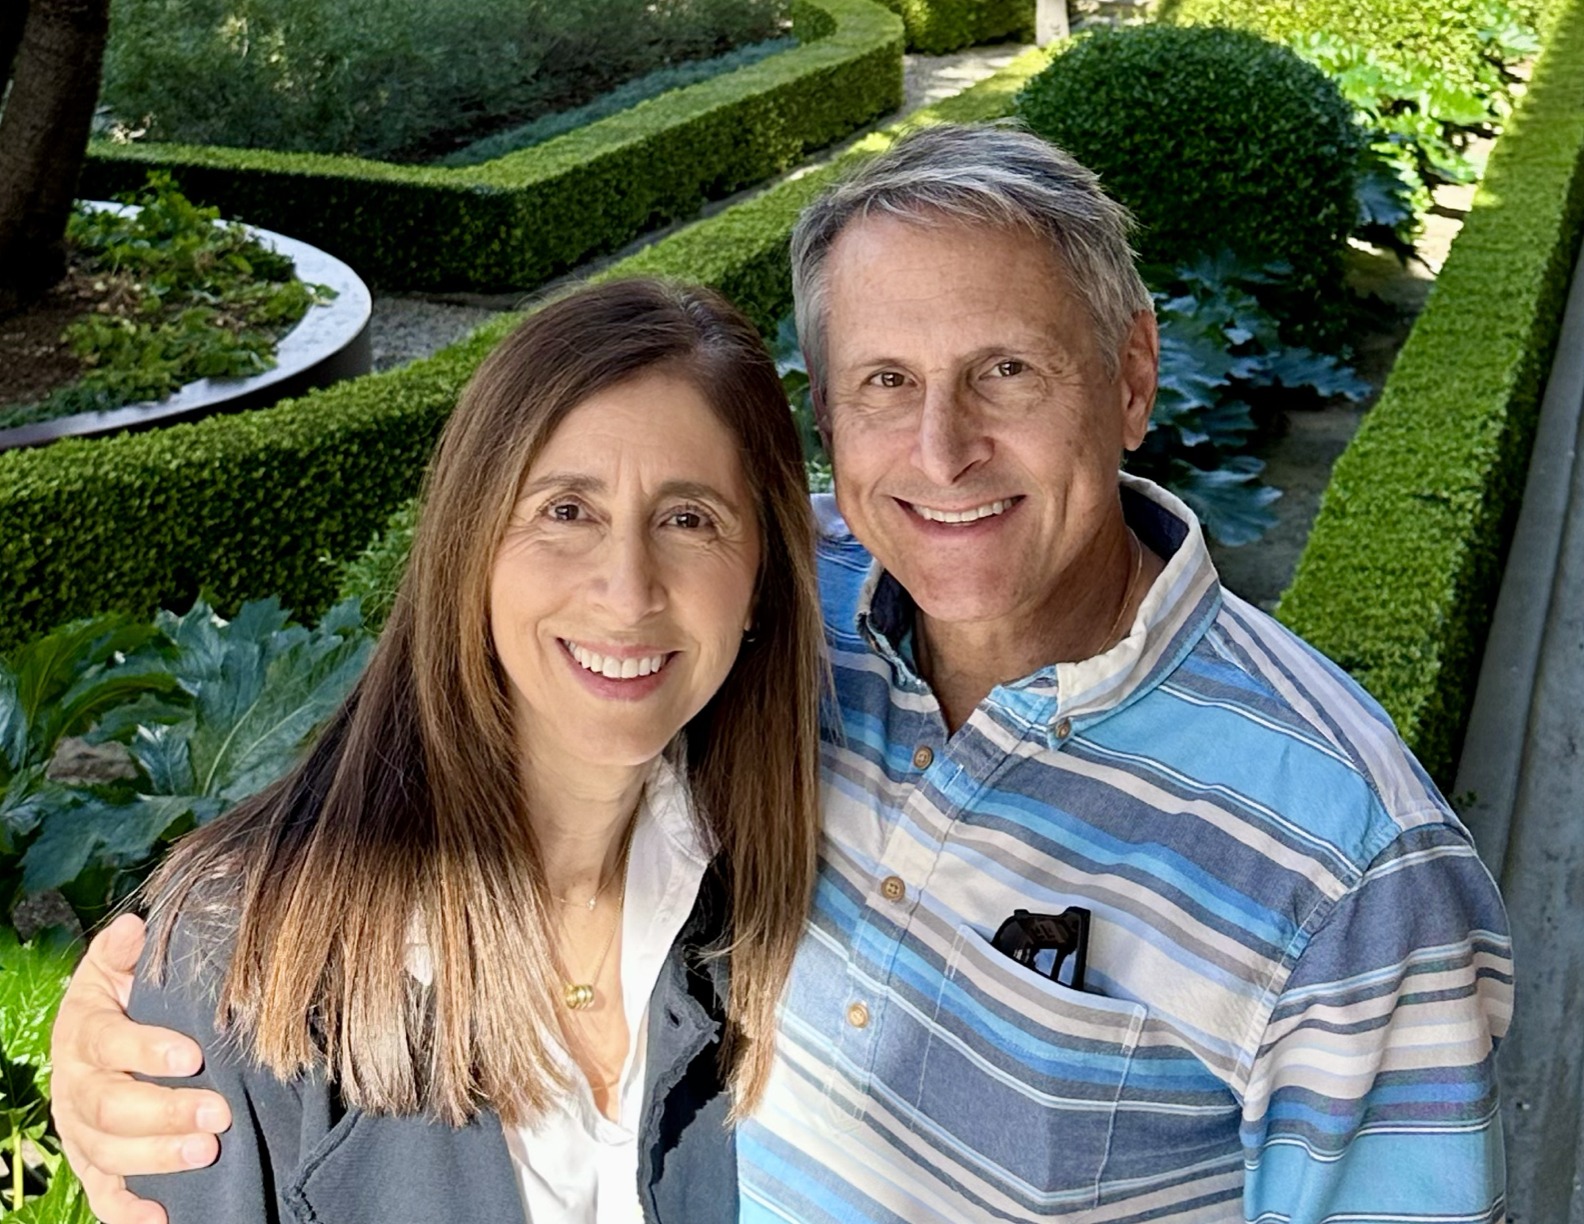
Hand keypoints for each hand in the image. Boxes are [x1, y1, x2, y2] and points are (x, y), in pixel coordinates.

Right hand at [49, 913, 231, 1223]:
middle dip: (164, 1112)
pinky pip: (103, 1195)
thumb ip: (127, 951)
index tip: (193, 1055)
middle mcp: (75, 1085)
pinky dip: (129, 1211)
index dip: (146, 1049)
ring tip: (207, 1152)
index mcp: (83, 1031)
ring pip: (109, 1152)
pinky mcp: (94, 1165)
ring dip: (157, 1157)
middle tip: (218, 1113)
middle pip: (109, 1106)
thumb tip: (133, 927)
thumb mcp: (124, 966)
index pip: (108, 1043)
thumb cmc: (130, 997)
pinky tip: (164, 1218)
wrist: (103, 1037)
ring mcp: (80, 1131)